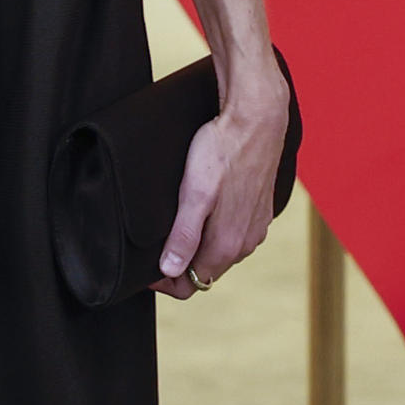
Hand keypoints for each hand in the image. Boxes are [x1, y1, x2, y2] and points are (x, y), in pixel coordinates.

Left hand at [149, 68, 290, 300]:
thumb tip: (170, 271)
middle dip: (179, 266)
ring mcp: (255, 228)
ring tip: (174, 226)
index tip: (144, 266)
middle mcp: (245, 244)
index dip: (164, 281)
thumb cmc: (222, 151)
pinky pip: (234, 235)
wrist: (257, 119)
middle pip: (206, 272)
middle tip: (153, 246)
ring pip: (220, 254)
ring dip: (198, 249)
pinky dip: (215, 233)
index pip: (190, 285)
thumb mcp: (195, 193)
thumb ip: (184, 235)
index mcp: (227, 245)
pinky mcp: (260, 211)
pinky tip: (203, 211)